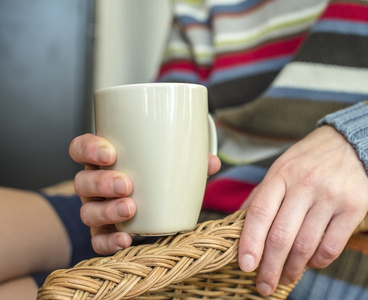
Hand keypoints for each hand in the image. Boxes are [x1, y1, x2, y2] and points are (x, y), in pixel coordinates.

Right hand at [69, 133, 220, 254]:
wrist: (155, 205)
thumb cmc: (157, 177)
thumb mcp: (171, 165)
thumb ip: (189, 161)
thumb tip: (212, 162)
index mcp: (105, 161)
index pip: (81, 149)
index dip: (89, 149)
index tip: (110, 153)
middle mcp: (95, 186)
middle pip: (82, 182)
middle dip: (102, 183)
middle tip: (126, 184)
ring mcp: (97, 210)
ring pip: (87, 211)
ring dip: (106, 211)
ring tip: (130, 209)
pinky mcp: (104, 233)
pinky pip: (97, 241)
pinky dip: (109, 242)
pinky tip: (126, 239)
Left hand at [238, 125, 367, 295]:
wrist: (356, 144)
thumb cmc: (312, 159)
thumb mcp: (283, 166)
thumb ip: (263, 194)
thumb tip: (239, 222)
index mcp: (282, 173)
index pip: (260, 212)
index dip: (250, 242)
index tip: (245, 265)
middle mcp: (305, 184)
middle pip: (281, 235)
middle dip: (269, 267)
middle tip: (264, 285)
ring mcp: (330, 196)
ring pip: (305, 245)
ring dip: (292, 269)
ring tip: (286, 278)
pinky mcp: (353, 208)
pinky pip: (332, 246)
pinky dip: (318, 261)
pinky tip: (311, 264)